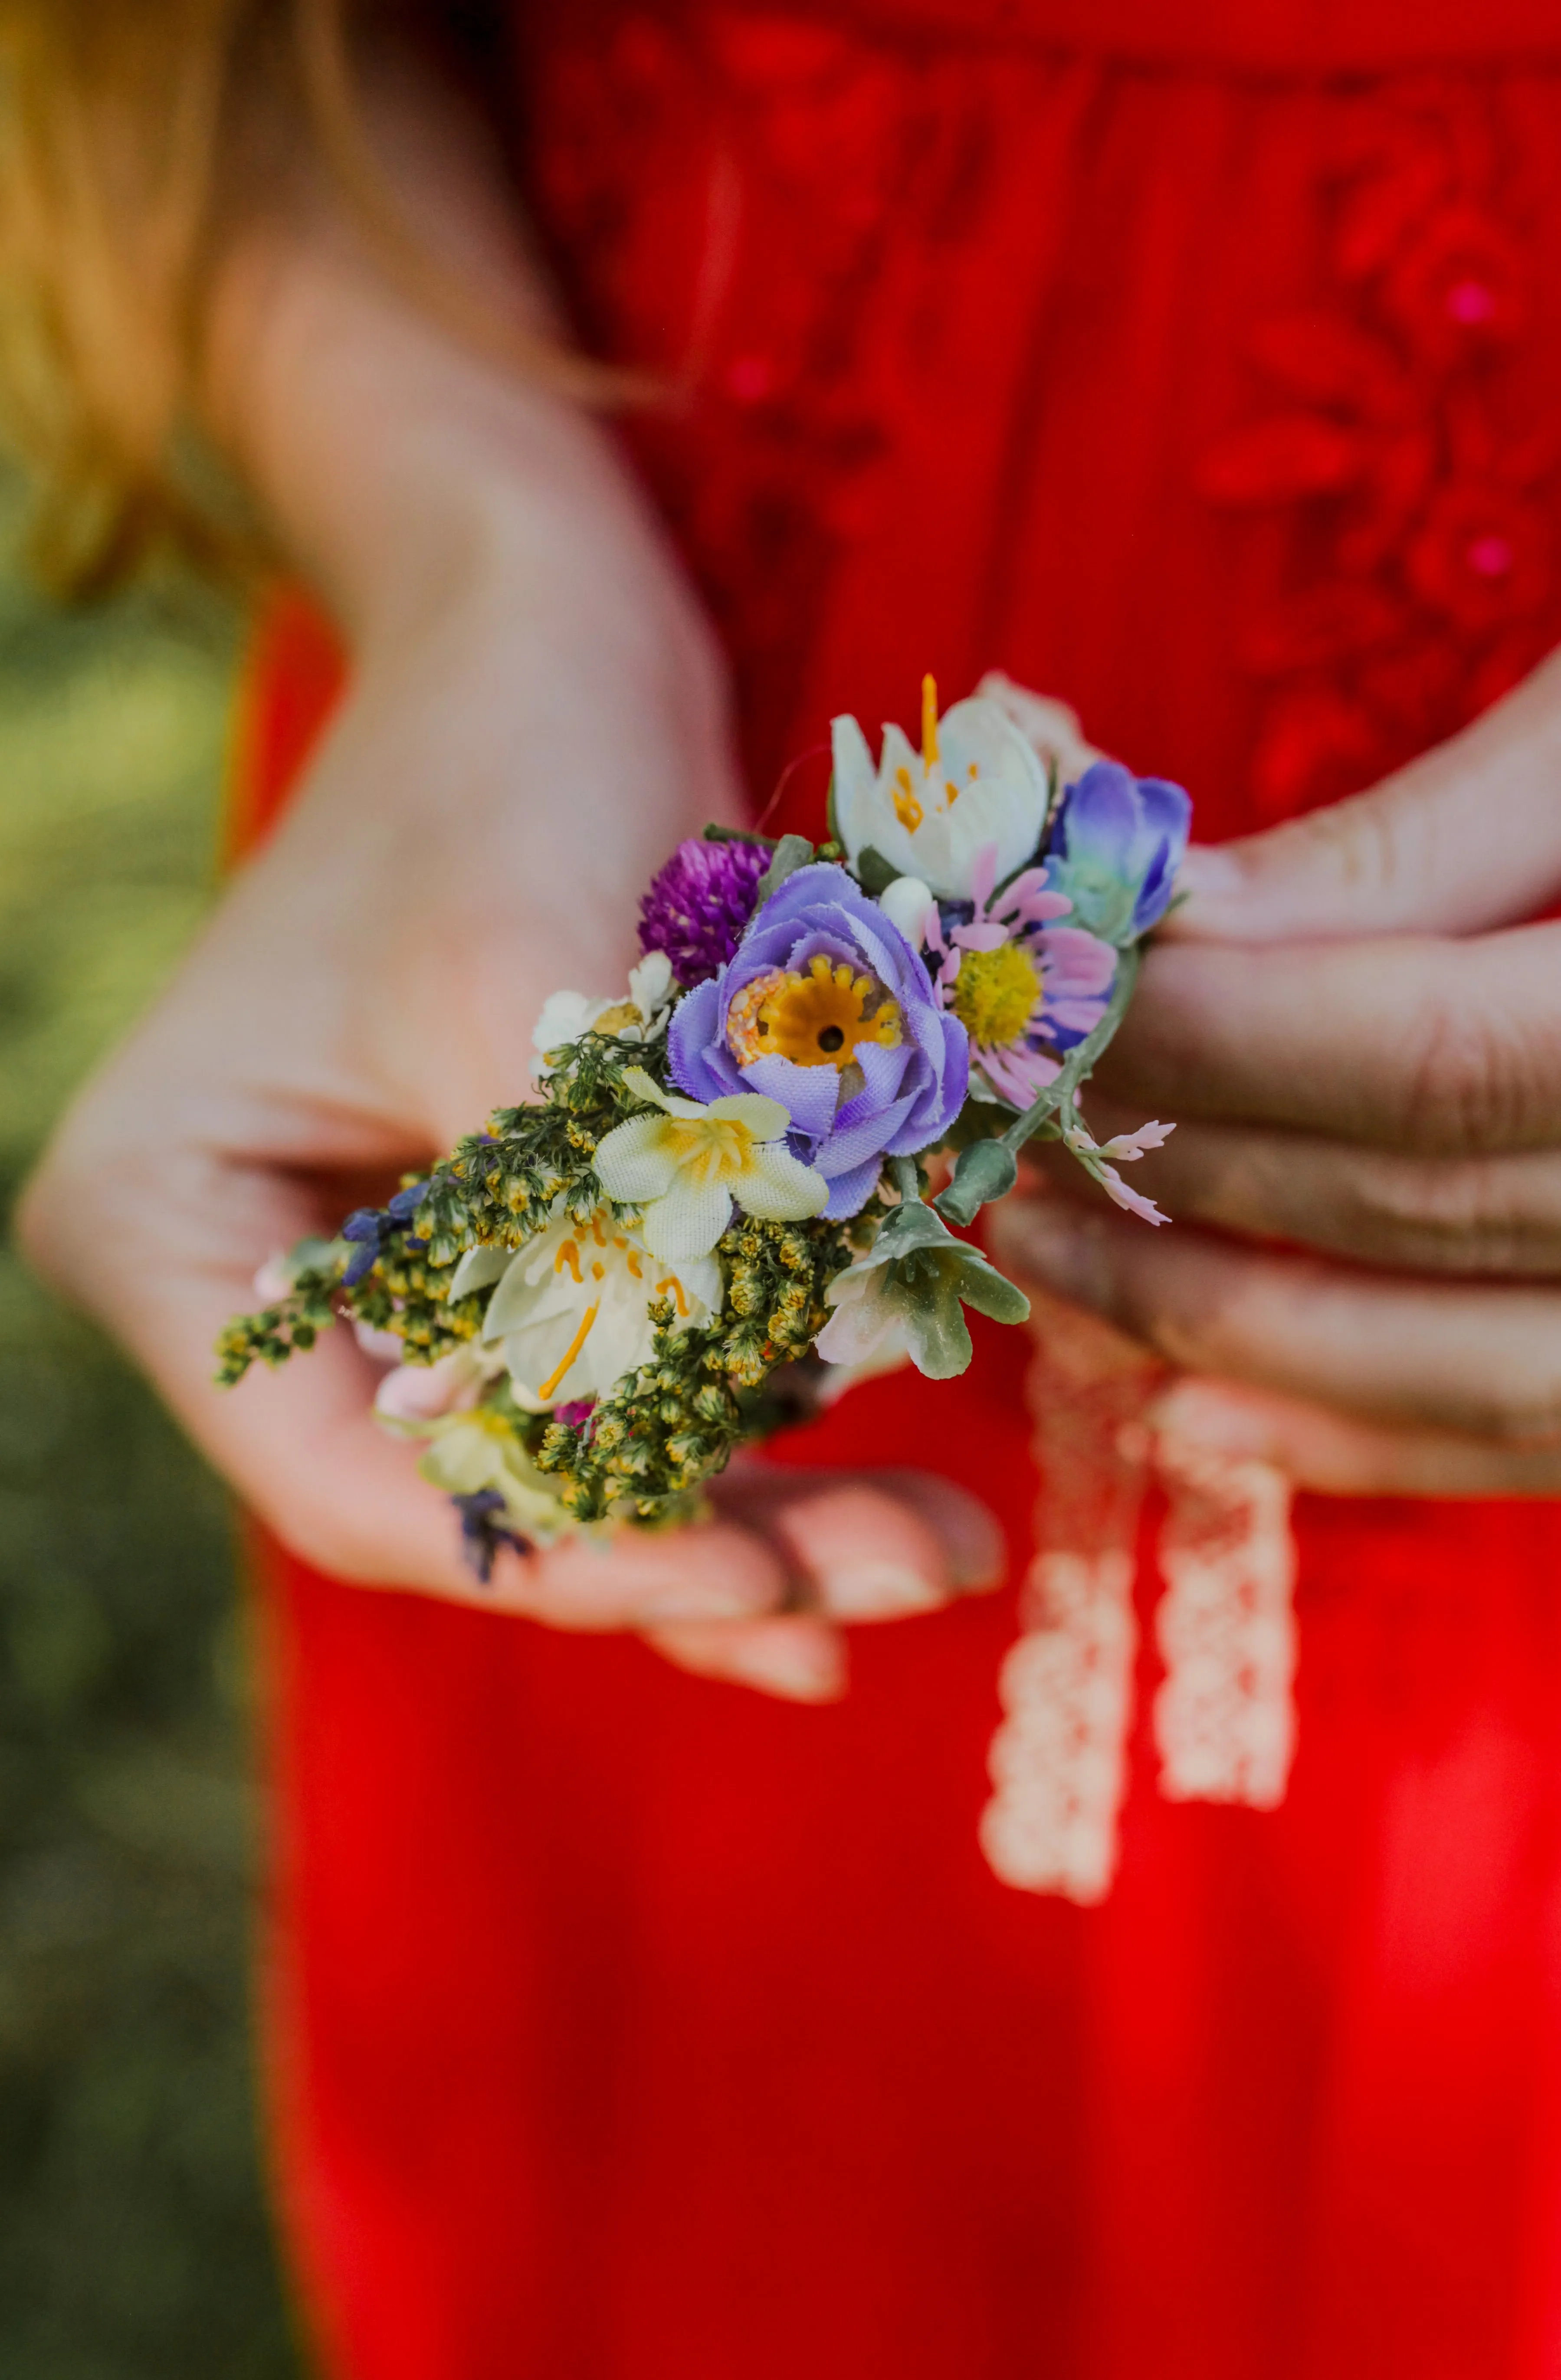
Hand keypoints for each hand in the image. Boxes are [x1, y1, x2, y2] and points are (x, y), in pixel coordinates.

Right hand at [16, 111, 998, 1700]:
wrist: (548, 609)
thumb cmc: (503, 749)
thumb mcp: (525, 986)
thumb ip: (586, 1230)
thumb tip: (702, 1455)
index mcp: (176, 1225)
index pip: (355, 1478)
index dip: (565, 1551)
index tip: (766, 1579)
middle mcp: (265, 1272)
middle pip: (479, 1485)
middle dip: (695, 1547)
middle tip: (908, 1570)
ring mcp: (395, 1259)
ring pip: (572, 1453)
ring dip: (752, 1516)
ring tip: (934, 1549)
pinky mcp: (515, 1227)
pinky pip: (628, 1376)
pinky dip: (748, 1438)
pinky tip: (869, 1507)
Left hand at [989, 650, 1560, 1494]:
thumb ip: (1416, 845)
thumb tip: (1162, 924)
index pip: (1432, 1055)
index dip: (1215, 1035)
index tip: (1042, 994)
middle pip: (1433, 1206)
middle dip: (1183, 1169)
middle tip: (987, 1131)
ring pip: (1476, 1366)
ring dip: (1233, 1332)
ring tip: (1050, 1283)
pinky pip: (1544, 1435)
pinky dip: (1369, 1440)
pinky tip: (1198, 1421)